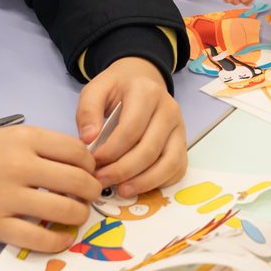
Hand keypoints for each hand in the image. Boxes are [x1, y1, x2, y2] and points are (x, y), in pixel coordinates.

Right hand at [0, 125, 99, 252]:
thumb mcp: (6, 138)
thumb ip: (41, 148)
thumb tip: (81, 167)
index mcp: (24, 139)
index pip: (77, 152)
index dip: (91, 166)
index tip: (90, 174)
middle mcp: (18, 165)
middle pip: (78, 181)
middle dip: (92, 192)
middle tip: (89, 197)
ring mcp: (6, 197)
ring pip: (64, 211)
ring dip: (79, 216)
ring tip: (75, 216)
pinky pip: (38, 238)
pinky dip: (58, 241)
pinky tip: (62, 239)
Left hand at [78, 57, 186, 196]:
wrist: (141, 80)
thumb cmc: (117, 89)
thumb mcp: (96, 90)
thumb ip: (88, 112)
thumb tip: (88, 140)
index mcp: (147, 92)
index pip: (131, 129)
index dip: (111, 150)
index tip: (93, 162)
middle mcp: (169, 109)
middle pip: (150, 149)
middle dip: (123, 170)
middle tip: (101, 180)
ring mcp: (179, 128)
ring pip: (169, 162)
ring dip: (144, 182)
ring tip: (121, 190)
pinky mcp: (183, 143)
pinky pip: (177, 169)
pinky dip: (159, 182)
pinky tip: (138, 186)